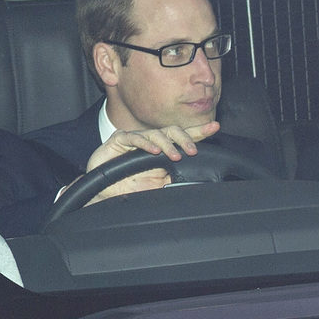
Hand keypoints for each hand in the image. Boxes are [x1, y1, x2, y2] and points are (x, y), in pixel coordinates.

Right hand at [61, 121, 220, 204]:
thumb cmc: (129, 186)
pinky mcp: (118, 140)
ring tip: (175, 156)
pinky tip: (153, 151)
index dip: (198, 132)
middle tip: (193, 151)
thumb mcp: (156, 184)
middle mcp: (150, 140)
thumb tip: (191, 178)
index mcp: (162, 149)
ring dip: (167, 145)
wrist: (103, 191)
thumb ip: (171, 177)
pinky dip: (145, 143)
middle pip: (172, 131)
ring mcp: (135, 138)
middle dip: (186, 138)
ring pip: (156, 133)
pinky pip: (133, 137)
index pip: (183, 137)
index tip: (215, 127)